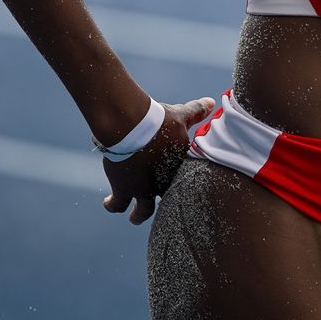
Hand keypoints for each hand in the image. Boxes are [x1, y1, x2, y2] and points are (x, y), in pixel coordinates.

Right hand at [100, 95, 217, 225]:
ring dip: (138, 215)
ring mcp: (143, 190)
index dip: (183, 187)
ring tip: (135, 217)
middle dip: (166, 209)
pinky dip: (112, 205)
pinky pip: (117, 205)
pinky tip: (109, 203)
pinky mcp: (123, 189)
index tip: (179, 187)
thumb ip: (195, 112)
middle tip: (163, 209)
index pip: (186, 184)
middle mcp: (162, 184)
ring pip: (142, 212)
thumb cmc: (158, 119)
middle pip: (167, 203)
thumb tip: (212, 102)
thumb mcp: (179, 115)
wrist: (131, 127)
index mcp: (178, 169)